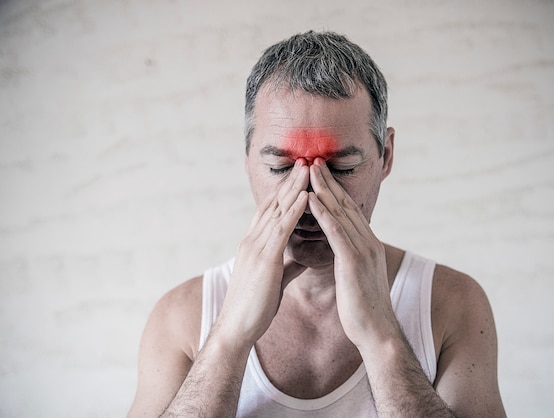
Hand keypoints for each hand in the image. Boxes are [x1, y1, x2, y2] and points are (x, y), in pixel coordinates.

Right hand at [213, 159, 308, 347]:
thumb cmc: (255, 306)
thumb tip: (304, 256)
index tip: (299, 176)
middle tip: (305, 161)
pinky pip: (282, 229)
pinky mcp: (265, 258)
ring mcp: (256, 247)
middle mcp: (252, 240)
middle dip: (290, 181)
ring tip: (308, 168)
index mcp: (254, 244)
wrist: (237, 327)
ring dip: (294, 188)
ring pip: (278, 210)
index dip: (285, 191)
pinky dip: (294, 210)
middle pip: (273, 203)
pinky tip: (306, 196)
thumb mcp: (274, 278)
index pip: (270, 210)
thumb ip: (288, 264)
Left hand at [307, 158, 398, 348]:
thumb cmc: (363, 307)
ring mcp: (363, 250)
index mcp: (368, 244)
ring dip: (324, 189)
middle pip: (346, 204)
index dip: (334, 190)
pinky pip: (336, 232)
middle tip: (314, 160)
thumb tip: (341, 251)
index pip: (349, 210)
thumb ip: (350, 259)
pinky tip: (311, 199)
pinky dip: (323, 213)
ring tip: (310, 171)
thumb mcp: (356, 276)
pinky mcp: (354, 261)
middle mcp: (368, 241)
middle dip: (328, 181)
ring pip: (341, 213)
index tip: (320, 173)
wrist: (376, 331)